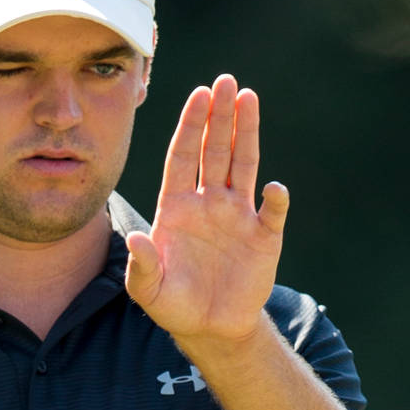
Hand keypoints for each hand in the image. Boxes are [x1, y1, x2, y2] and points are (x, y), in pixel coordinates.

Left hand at [124, 75, 288, 351]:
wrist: (211, 328)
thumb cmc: (174, 305)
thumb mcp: (149, 291)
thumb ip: (141, 266)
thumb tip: (135, 239)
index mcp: (177, 208)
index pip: (182, 157)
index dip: (189, 126)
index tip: (198, 95)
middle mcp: (208, 203)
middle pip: (214, 150)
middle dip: (219, 116)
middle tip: (226, 80)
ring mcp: (237, 216)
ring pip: (243, 165)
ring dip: (247, 133)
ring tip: (249, 97)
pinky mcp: (264, 236)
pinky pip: (272, 211)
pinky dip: (275, 199)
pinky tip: (272, 189)